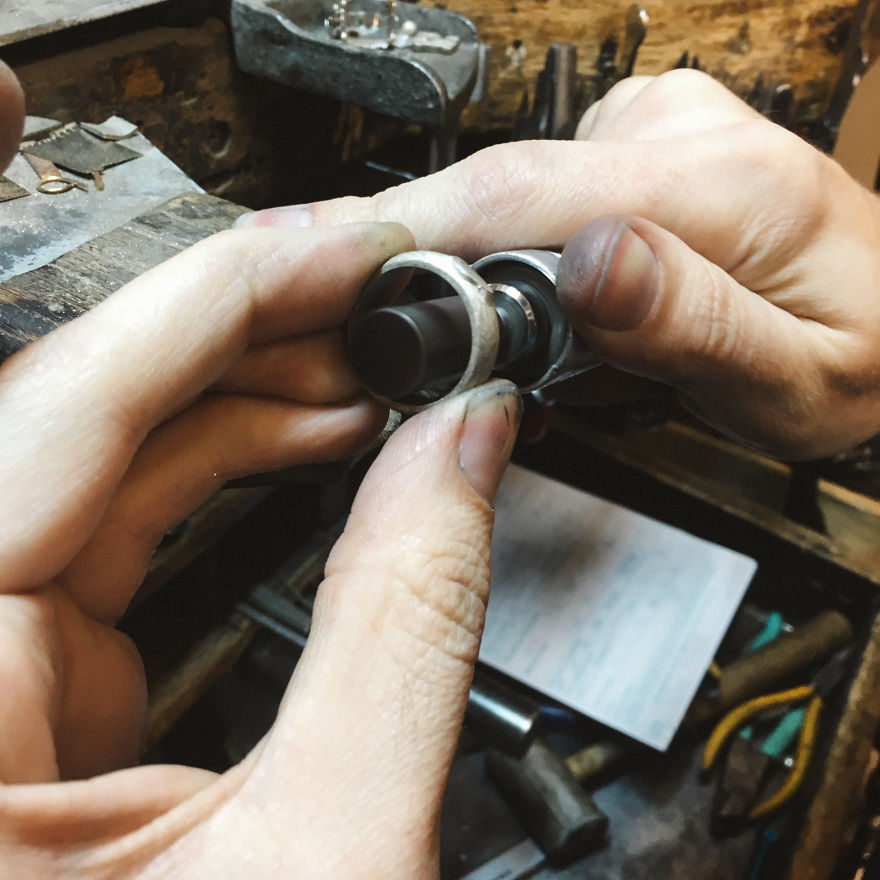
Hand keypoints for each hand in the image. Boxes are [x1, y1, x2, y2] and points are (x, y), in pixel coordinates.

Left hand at [0, 213, 520, 876]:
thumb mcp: (325, 852)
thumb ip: (408, 620)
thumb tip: (467, 451)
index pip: (54, 423)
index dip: (206, 306)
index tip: (322, 250)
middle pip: (75, 423)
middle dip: (237, 334)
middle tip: (360, 289)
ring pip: (103, 464)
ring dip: (245, 393)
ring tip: (363, 356)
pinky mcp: (26, 685)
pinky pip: (122, 526)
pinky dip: (229, 466)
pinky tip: (315, 434)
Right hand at [239, 69, 879, 459]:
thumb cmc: (856, 351)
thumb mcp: (794, 382)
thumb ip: (695, 327)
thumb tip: (591, 265)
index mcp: (722, 187)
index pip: (520, 191)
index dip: (416, 234)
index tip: (345, 280)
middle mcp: (682, 135)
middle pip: (499, 185)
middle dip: (437, 261)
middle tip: (416, 337)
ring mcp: (657, 131)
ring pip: (512, 193)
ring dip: (483, 264)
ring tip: (512, 337)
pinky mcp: (641, 146)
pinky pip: (543, 193)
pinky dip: (520, 249)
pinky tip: (553, 294)